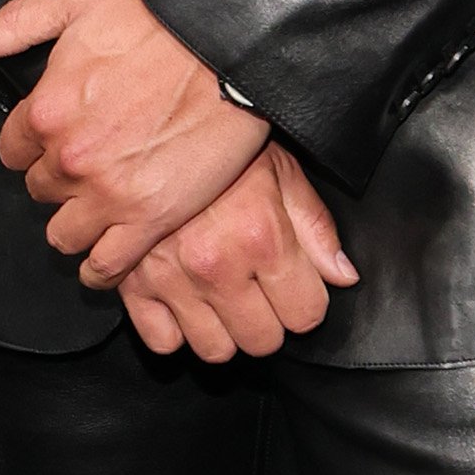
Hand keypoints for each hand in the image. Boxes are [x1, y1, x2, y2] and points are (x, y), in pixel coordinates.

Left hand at [0, 0, 264, 283]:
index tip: (56, 142)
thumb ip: (17, 24)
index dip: (35, 147)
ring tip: (98, 211)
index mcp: (46, 110)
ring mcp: (107, 194)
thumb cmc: (161, 22)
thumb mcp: (78, 1)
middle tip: (91, 167)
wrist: (228, 47)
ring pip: (63, 235)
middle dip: (60, 181)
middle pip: (40, 191)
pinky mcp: (149, 219)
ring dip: (76, 224)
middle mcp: (69, 158)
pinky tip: (104, 261)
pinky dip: (100, 270)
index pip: (12, 152)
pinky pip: (105, 266)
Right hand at [114, 145, 356, 362]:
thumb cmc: (219, 144)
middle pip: (262, 341)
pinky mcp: (133, 284)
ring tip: (223, 299)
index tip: (295, 288)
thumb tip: (342, 275)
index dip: (305, 302)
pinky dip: (175, 329)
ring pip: (215, 350)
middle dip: (269, 321)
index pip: (306, 315)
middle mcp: (217, 266)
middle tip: (259, 292)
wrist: (145, 123)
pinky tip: (185, 302)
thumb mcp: (281, 171)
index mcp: (262, 237)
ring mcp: (172, 279)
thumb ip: (316, 228)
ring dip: (225, 330)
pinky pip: (162, 341)